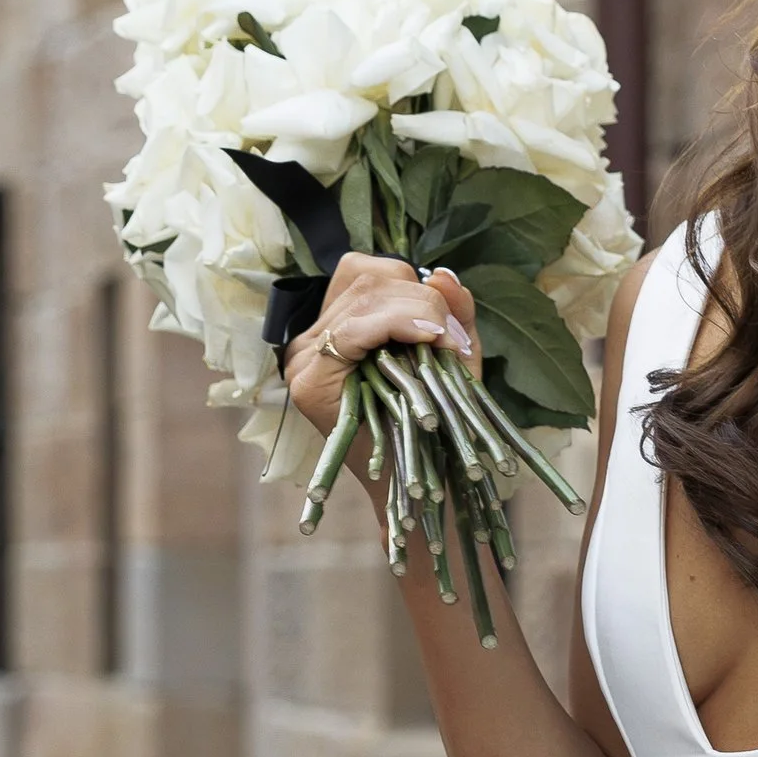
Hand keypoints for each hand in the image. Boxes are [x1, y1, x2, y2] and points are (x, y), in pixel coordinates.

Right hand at [284, 253, 480, 442]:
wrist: (416, 484)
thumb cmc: (432, 423)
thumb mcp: (453, 359)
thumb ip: (454, 312)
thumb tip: (444, 273)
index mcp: (337, 326)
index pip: (366, 272)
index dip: (415, 286)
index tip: (448, 325)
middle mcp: (311, 338)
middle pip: (369, 279)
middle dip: (422, 300)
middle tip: (452, 340)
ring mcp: (303, 358)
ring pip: (364, 298)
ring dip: (417, 313)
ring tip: (444, 346)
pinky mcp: (308, 381)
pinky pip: (351, 330)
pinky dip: (395, 325)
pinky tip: (426, 340)